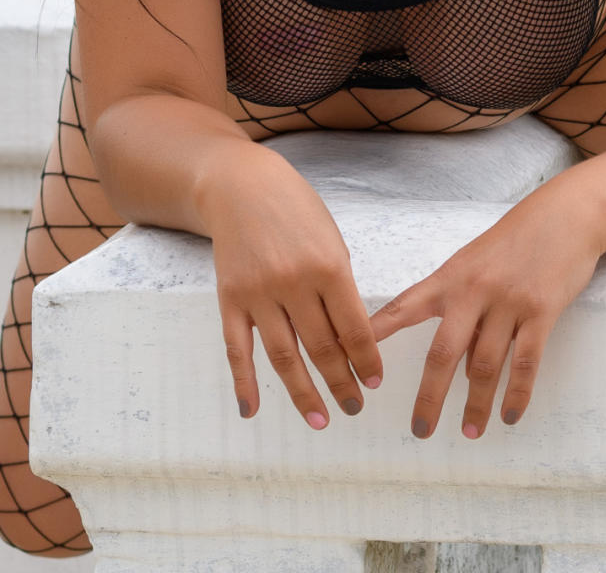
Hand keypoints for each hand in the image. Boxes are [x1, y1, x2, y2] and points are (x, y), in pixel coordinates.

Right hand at [204, 146, 384, 427]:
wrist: (242, 187)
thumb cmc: (297, 211)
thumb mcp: (331, 240)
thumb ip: (340, 287)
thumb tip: (351, 338)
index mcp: (329, 266)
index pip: (353, 327)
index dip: (366, 360)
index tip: (375, 382)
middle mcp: (293, 283)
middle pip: (321, 347)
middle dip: (341, 382)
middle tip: (354, 408)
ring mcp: (258, 293)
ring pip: (283, 356)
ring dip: (302, 392)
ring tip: (319, 420)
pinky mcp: (230, 298)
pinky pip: (237, 348)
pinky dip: (245, 381)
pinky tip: (252, 409)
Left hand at [369, 185, 605, 439]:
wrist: (566, 215)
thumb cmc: (517, 239)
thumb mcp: (476, 263)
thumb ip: (461, 307)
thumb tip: (457, 364)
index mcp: (450, 277)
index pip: (403, 308)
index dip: (375, 337)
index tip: (348, 363)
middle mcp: (473, 291)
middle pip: (443, 353)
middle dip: (430, 396)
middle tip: (420, 430)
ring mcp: (508, 302)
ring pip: (485, 365)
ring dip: (476, 404)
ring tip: (469, 432)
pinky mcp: (541, 311)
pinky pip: (525, 362)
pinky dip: (516, 394)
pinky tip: (509, 415)